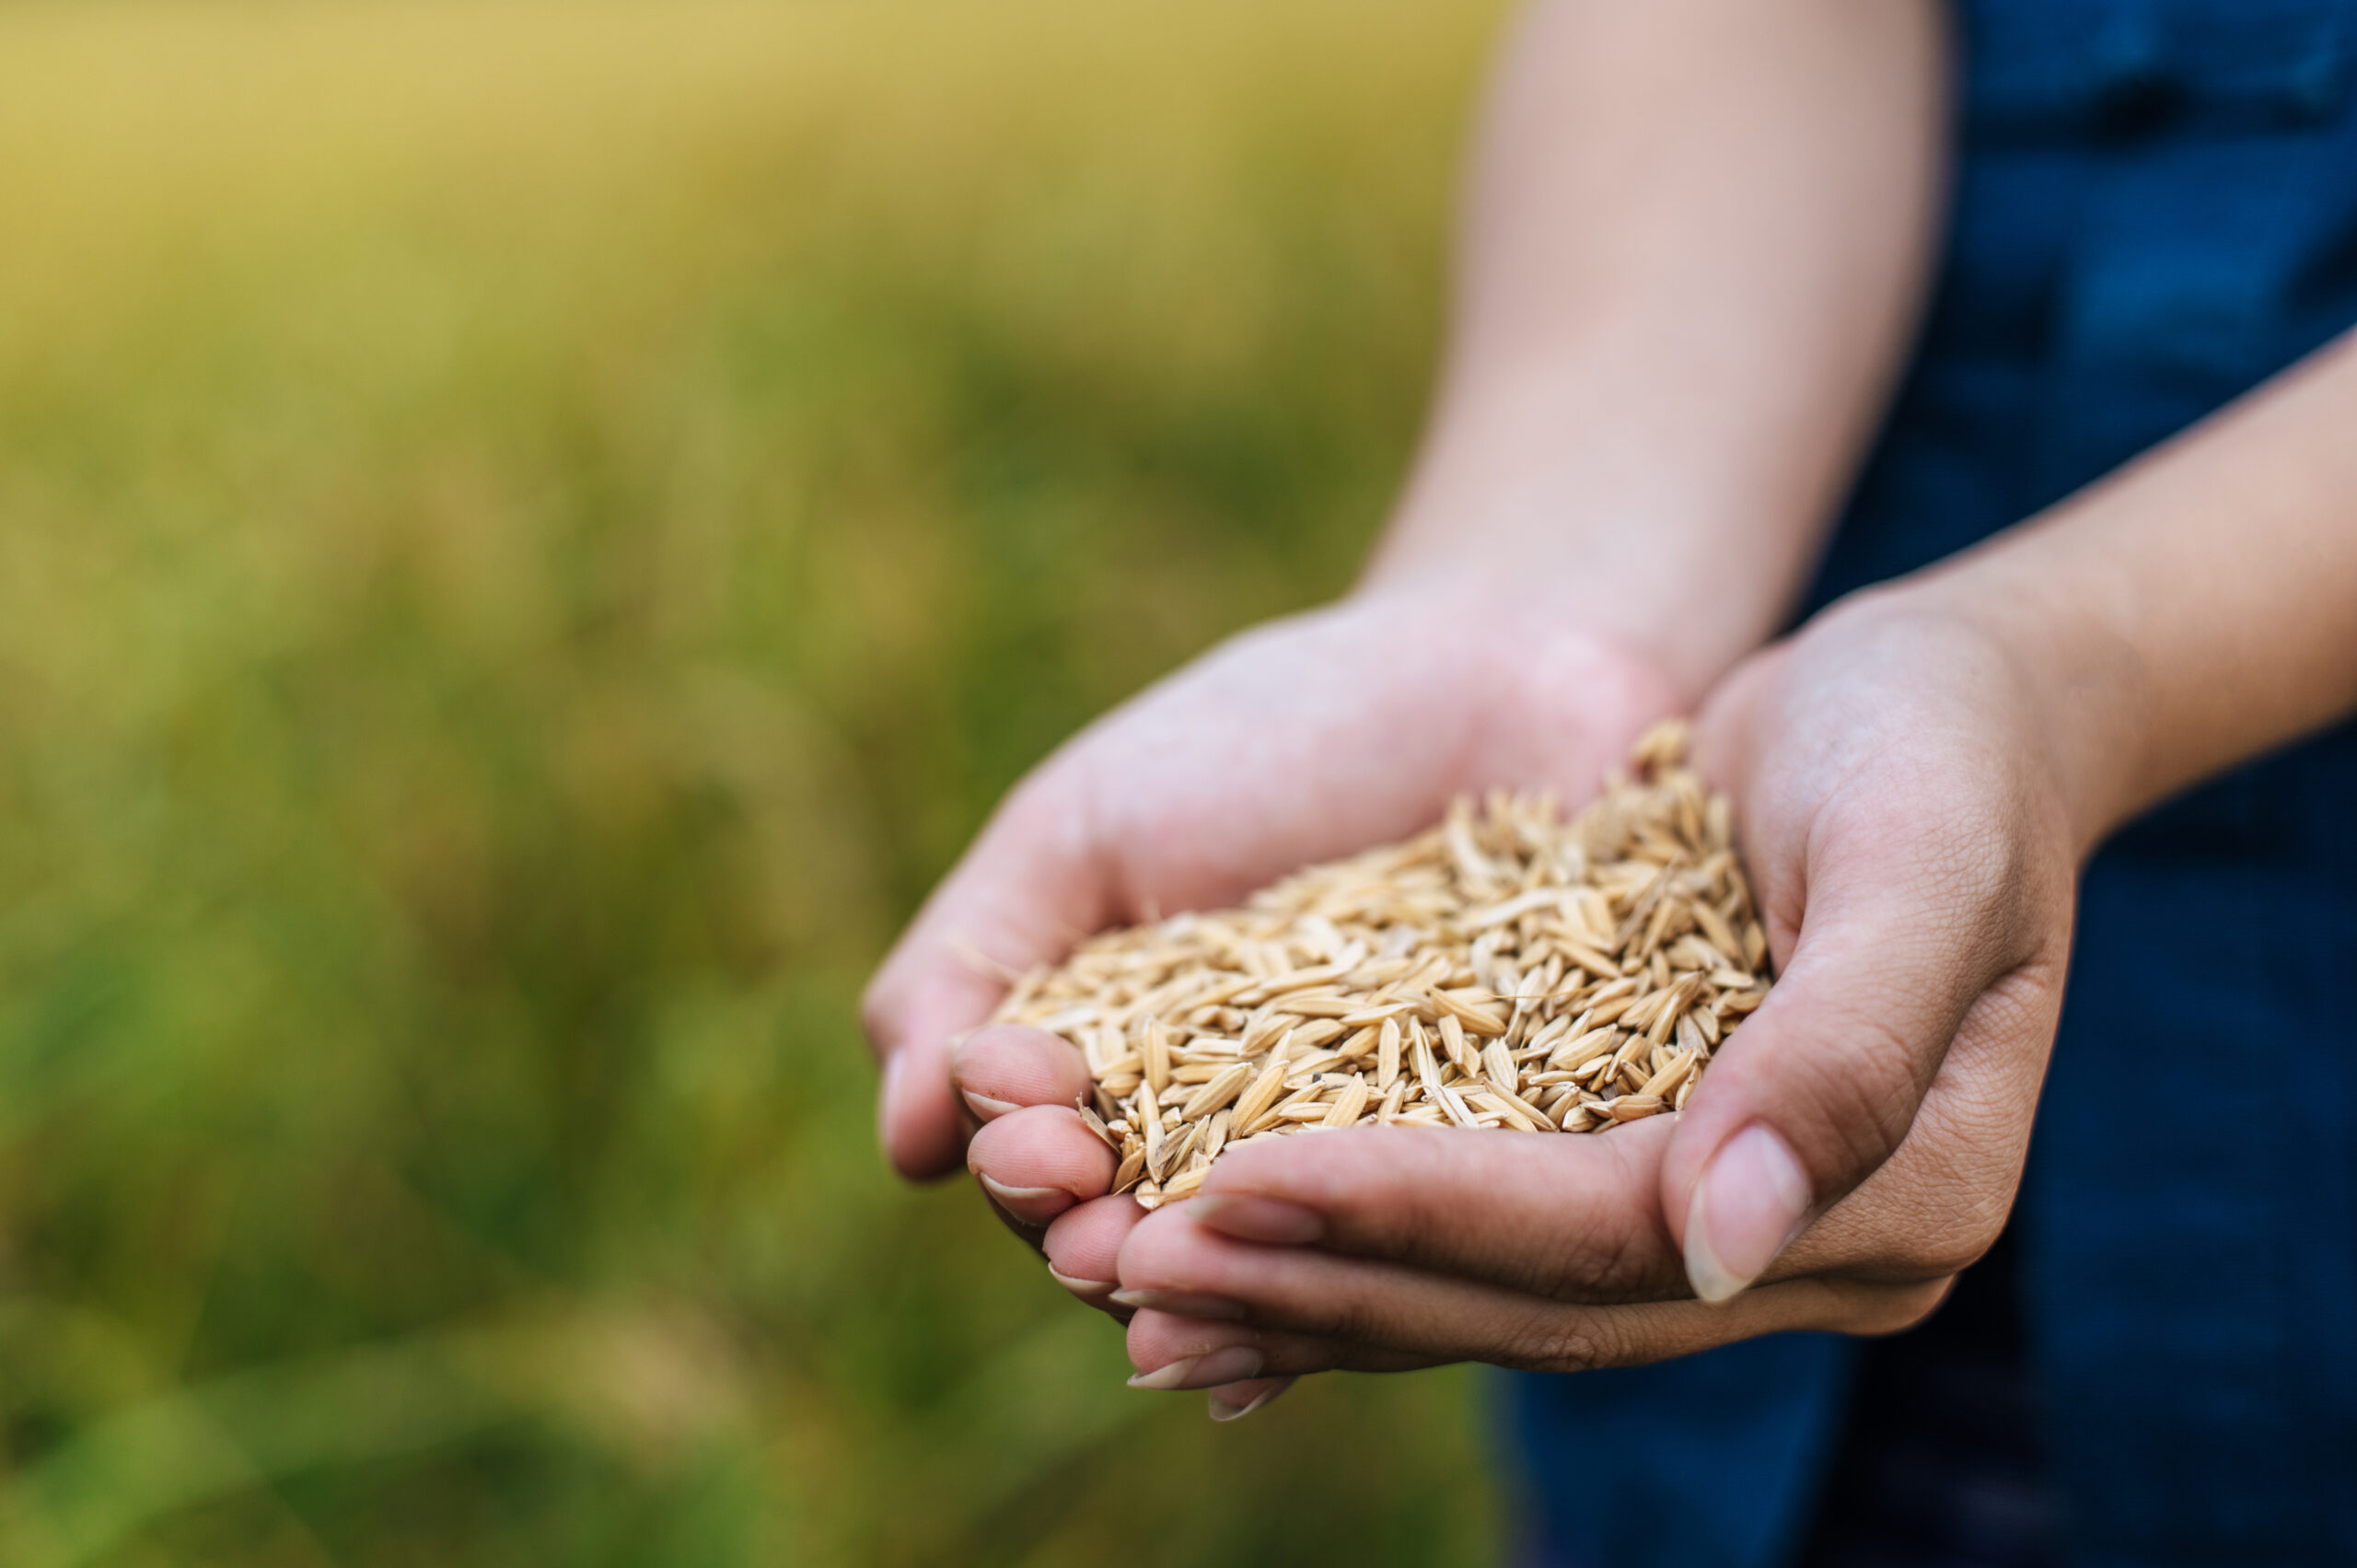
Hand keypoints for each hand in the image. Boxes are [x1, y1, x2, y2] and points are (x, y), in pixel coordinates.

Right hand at [861, 588, 1678, 1408]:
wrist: (1493, 668)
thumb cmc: (1265, 738)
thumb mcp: (1082, 830)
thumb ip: (968, 968)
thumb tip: (903, 1145)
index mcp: (1117, 1084)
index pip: (1039, 1168)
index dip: (1023, 1164)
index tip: (1034, 1126)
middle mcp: (1232, 1153)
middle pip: (1144, 1246)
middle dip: (1103, 1244)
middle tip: (1093, 1221)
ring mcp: (1364, 1172)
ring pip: (1275, 1272)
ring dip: (1218, 1288)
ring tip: (1187, 1271)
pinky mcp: (1496, 1178)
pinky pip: (1424, 1244)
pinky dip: (1372, 1273)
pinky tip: (1329, 1302)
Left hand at [1027, 588, 2081, 1405]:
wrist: (1937, 707)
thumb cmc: (1939, 748)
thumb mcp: (1916, 858)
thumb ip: (1842, 1052)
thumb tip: (1718, 1246)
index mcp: (1902, 1201)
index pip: (1615, 1236)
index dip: (1422, 1213)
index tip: (1236, 1179)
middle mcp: (1803, 1248)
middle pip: (1535, 1296)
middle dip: (1329, 1273)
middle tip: (1131, 1264)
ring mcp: (1724, 1226)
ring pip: (1492, 1288)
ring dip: (1312, 1283)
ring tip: (1134, 1278)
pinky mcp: (1642, 1171)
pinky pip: (1483, 1230)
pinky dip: (1354, 1234)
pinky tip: (1221, 1235)